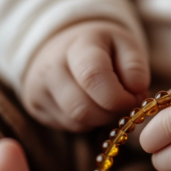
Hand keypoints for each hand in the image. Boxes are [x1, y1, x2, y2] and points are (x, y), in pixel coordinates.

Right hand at [22, 21, 149, 131]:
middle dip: (111, 112)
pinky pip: (68, 126)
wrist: (66, 45)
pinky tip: (90, 104)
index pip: (93, 77)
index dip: (119, 97)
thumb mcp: (126, 45)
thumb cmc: (104, 48)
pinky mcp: (35, 105)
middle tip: (123, 102)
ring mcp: (38, 87)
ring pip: (76, 121)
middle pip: (83, 108)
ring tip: (107, 101)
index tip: (134, 98)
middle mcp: (51, 65)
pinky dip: (86, 122)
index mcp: (79, 45)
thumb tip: (136, 93)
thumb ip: (135, 67)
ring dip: (100, 119)